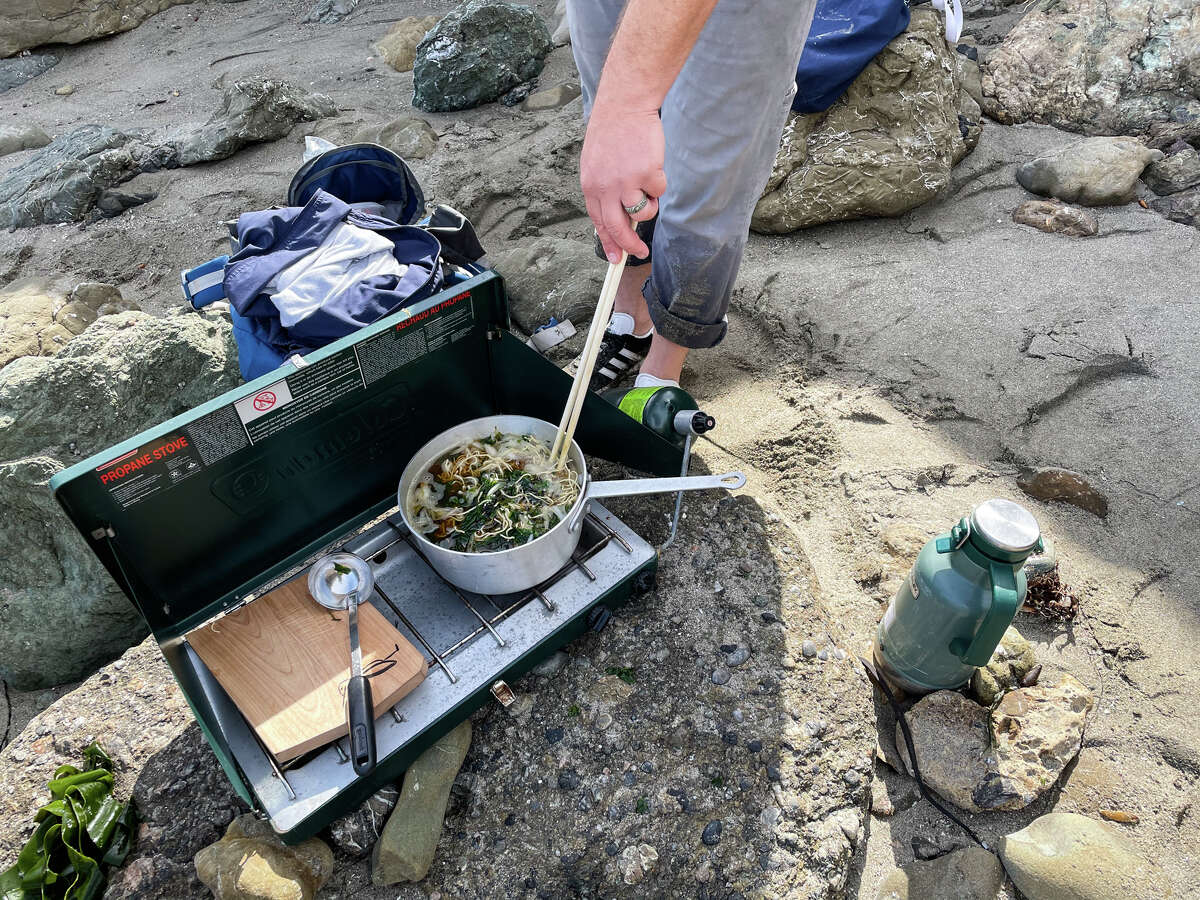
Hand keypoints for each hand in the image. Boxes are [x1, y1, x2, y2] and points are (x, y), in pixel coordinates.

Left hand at [579, 104, 665, 261]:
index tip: (616, 258)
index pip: (599, 223)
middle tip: (640, 252)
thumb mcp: (596, 165)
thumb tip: (617, 217)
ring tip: (647, 185)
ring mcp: (626, 182)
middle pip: (618, 228)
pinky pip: (659, 192)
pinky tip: (652, 163)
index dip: (609, 243)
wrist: (625, 106)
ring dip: (649, 206)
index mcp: (591, 186)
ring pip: (643, 213)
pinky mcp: (647, 174)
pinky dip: (659, 182)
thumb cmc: (613, 133)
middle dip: (630, 245)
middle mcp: (606, 188)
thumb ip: (604, 191)